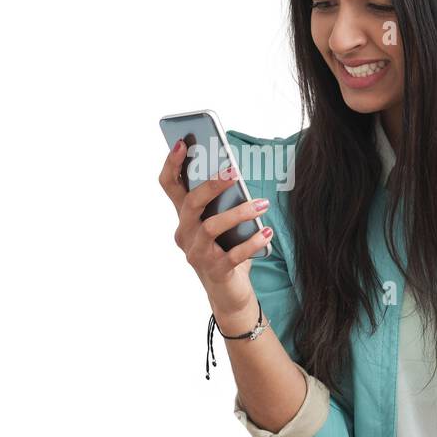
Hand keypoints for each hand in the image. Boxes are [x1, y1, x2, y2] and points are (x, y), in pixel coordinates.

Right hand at [159, 138, 273, 317]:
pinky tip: (266, 233)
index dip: (172, 164)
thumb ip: (222, 201)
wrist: (229, 294)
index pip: (170, 185)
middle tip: (233, 171)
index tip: (183, 142)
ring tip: (263, 204)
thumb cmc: (226, 250)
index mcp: (184, 217)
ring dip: (238, 213)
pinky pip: (233, 254)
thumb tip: (234, 173)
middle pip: (191, 203)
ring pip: (211, 227)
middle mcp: (185, 234)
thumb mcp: (221, 223)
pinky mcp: (215, 271)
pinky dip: (251, 242)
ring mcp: (197, 254)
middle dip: (211, 185)